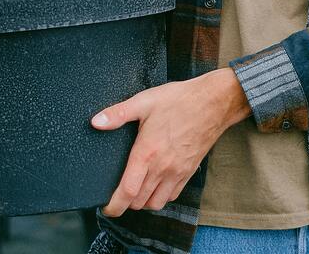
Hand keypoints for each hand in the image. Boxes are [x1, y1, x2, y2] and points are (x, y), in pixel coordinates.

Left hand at [91, 68, 249, 216]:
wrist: (213, 103)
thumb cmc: (179, 100)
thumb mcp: (144, 101)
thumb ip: (118, 114)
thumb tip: (95, 122)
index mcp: (147, 153)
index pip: (127, 192)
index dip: (113, 206)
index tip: (106, 207)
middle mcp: (162, 168)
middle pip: (138, 202)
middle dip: (125, 202)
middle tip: (117, 192)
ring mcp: (177, 172)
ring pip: (155, 203)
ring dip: (143, 201)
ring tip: (136, 189)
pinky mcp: (189, 172)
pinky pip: (172, 195)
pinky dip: (161, 196)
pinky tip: (156, 183)